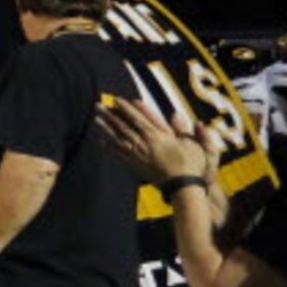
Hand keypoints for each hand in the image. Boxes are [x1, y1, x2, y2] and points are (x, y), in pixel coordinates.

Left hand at [96, 96, 214, 186]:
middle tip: (97, 105)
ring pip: (118, 138)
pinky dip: (110, 148)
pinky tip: (102, 142)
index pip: (137, 118)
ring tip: (95, 119)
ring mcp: (138, 155)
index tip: (115, 99)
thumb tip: (176, 113)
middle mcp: (143, 143)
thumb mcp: (191, 143)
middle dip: (110, 115)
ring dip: (106, 128)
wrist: (181, 187)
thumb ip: (181, 128)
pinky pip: (119, 155)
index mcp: (156, 135)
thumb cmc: (190, 164)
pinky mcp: (136, 166)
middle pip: (123, 126)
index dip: (126, 108)